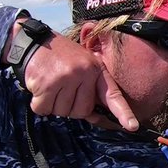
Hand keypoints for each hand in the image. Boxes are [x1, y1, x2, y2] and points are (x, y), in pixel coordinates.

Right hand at [17, 30, 138, 130]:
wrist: (35, 41)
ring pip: (63, 112)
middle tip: (63, 88)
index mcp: (96, 70)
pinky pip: (45, 110)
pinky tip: (40, 89)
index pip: (113, 95)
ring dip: (54, 105)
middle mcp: (83, 73)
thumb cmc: (62, 59)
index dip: (123, 113)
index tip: (132, 126)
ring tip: (51, 85)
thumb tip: (94, 118)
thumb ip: (90, 92)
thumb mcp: (83, 68)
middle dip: (71, 106)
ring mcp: (65, 78)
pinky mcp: (47, 84)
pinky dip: (41, 105)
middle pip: (82, 112)